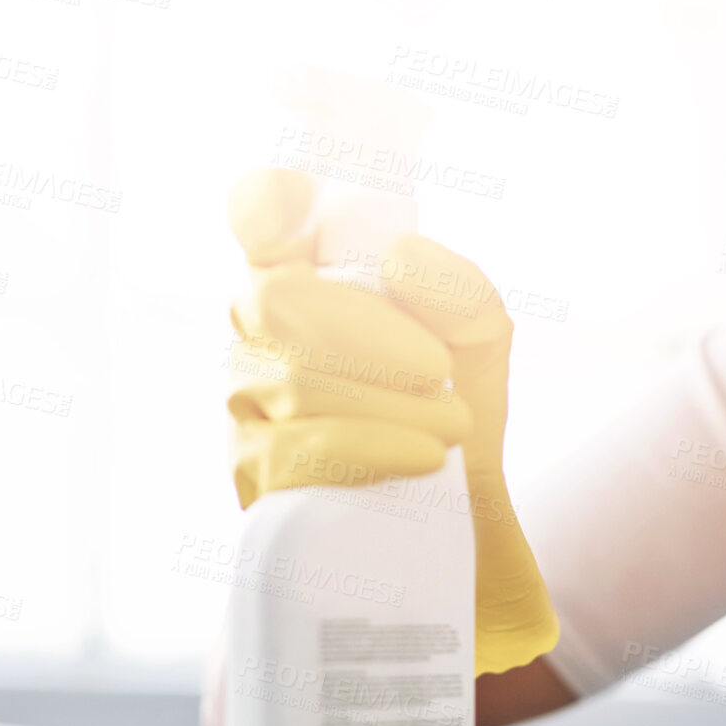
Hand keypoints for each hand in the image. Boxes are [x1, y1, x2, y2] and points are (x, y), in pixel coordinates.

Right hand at [223, 167, 559, 675]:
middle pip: (282, 301)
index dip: (269, 199)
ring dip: (391, 403)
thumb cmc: (455, 411)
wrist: (458, 525)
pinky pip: (297, 450)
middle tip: (440, 372)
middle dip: (371, 333)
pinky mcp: (252, 473)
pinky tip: (423, 459)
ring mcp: (245, 403)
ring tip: (453, 428)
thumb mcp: (480, 342)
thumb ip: (461, 291)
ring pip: (296, 381)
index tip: (300, 209)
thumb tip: (400, 261)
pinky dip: (373, 447)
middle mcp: (259, 332)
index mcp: (307, 277)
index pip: (260, 213)